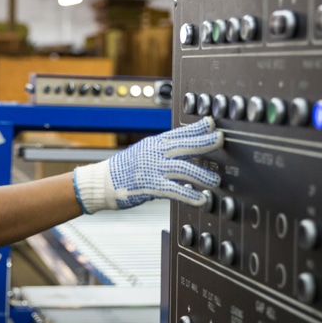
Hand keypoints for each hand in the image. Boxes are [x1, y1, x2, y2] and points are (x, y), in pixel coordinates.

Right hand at [73, 117, 223, 213]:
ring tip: (215, 180)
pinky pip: (172, 190)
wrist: (101, 182)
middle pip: (183, 145)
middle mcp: (154, 153)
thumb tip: (187, 148)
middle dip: (204, 142)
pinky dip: (188, 194)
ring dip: (201, 174)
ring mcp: (151, 169)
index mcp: (155, 144)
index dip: (197, 128)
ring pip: (182, 168)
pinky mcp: (148, 186)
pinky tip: (200, 199)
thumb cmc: (124, 170)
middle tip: (221, 140)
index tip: (212, 123)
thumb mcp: (145, 153)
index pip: (179, 132)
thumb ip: (165, 151)